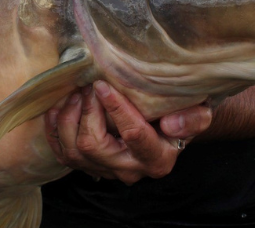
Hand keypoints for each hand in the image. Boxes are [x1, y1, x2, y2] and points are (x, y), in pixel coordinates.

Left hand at [45, 81, 212, 184]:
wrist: (169, 128)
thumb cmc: (182, 113)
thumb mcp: (199, 113)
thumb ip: (192, 119)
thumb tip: (171, 123)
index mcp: (157, 159)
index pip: (133, 134)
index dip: (115, 108)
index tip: (103, 84)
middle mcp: (129, 170)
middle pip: (94, 146)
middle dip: (86, 111)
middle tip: (88, 86)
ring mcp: (105, 170)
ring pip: (74, 151)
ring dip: (69, 118)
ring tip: (76, 92)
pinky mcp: (88, 166)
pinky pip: (62, 153)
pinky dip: (55, 130)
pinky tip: (58, 108)